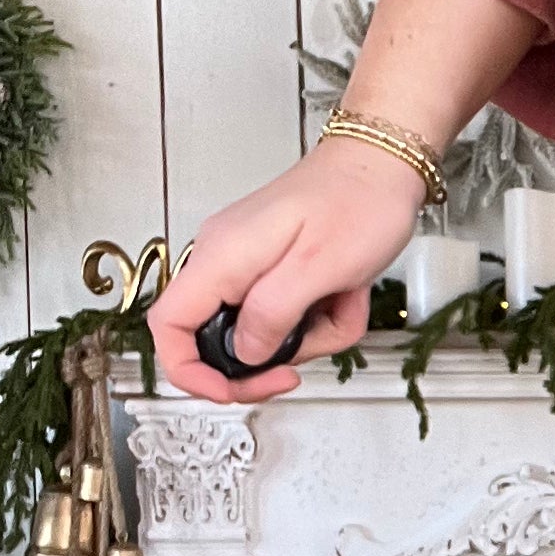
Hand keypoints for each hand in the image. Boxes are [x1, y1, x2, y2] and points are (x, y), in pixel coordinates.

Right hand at [146, 0, 542, 402]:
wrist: (385, 165)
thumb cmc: (358, 203)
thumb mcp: (318, 268)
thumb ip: (273, 315)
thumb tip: (244, 354)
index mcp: (221, 258)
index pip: (168, 327)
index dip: (189, 371)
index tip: (229, 391)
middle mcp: (225, 261)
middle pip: (217, 340)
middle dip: (268, 360)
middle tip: (303, 362)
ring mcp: (248, 265)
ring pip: (263, 334)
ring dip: (310, 335)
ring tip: (341, 305)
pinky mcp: (275, 269)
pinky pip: (288, 315)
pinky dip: (322, 317)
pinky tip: (345, 295)